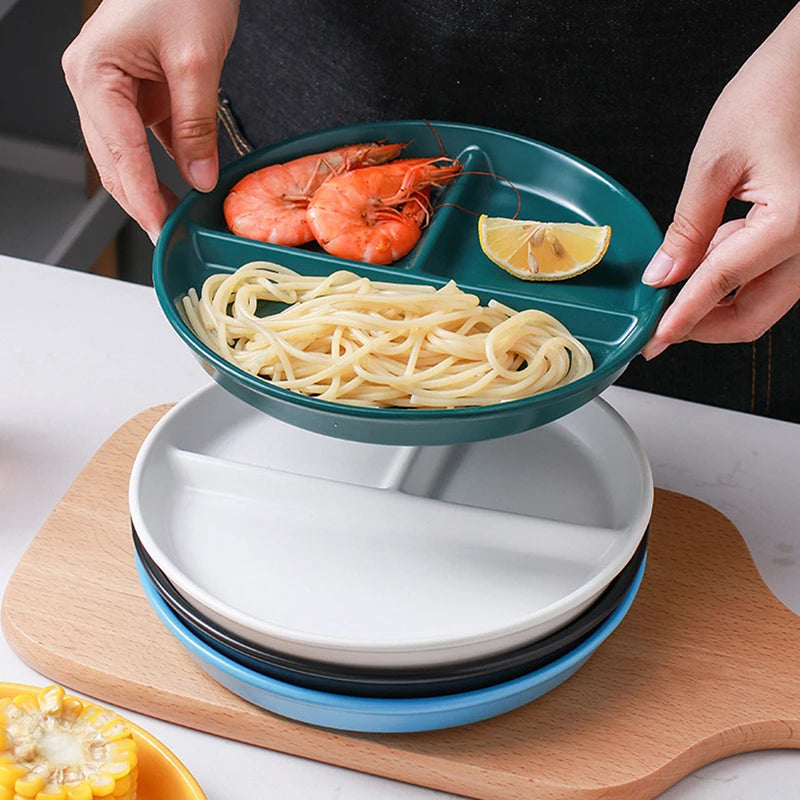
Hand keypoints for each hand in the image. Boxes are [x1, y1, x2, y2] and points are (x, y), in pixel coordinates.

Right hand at [62, 0, 239, 241]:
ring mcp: (110, 90)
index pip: (119, 153)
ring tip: (175, 220)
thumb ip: (196, 126)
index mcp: (94, 72)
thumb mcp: (197, 61)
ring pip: (125, 156)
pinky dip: (161, 167)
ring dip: (150, 189)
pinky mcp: (134, 93)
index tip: (161, 229)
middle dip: (142, 201)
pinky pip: (143, 141)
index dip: (143, 198)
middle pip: (114, 161)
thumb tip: (200, 178)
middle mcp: (92, 83)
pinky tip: (181, 189)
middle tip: (169, 236)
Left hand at [641, 6, 799, 358]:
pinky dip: (734, 278)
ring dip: (716, 302)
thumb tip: (663, 276)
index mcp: (795, 221)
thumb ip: (687, 228)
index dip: (682, 316)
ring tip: (678, 277)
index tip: (655, 339)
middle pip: (754, 315)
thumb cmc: (776, 93)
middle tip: (660, 327)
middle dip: (702, 326)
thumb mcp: (715, 163)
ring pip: (764, 301)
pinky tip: (707, 255)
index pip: (723, 285)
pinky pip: (771, 275)